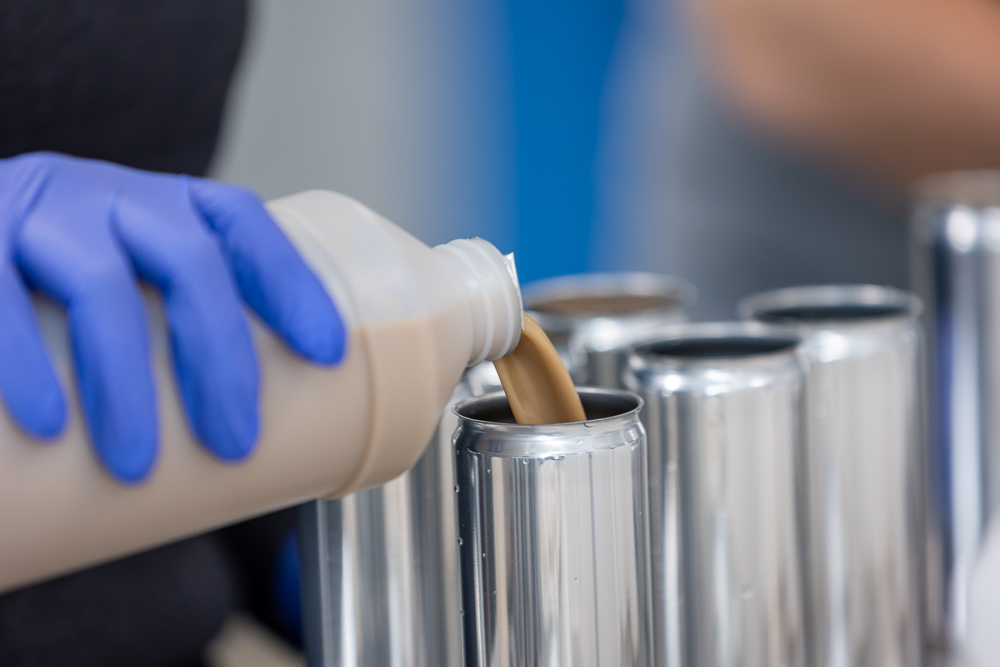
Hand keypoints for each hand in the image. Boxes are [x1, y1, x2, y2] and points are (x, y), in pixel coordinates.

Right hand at [0, 152, 345, 481]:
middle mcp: (105, 195)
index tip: (328, 353)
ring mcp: (37, 209)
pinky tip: (48, 423)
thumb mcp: (120, 284)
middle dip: (221, 358)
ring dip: (126, 383)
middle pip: (189, 262)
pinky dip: (22, 363)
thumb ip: (168, 330)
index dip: (290, 283)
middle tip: (235, 443)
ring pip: (99, 286)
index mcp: (156, 205)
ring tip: (137, 464)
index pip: (239, 224)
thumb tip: (237, 452)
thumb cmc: (51, 290)